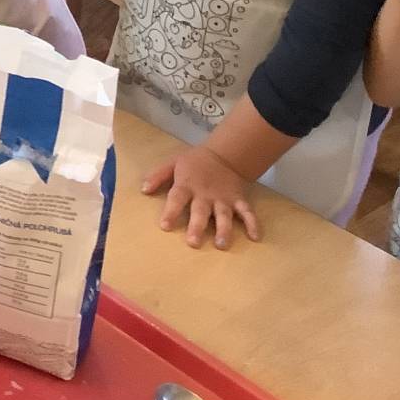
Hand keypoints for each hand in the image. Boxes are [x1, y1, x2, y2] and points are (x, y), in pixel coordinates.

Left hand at [142, 144, 261, 248]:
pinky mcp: (238, 200)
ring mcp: (223, 198)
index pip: (177, 198)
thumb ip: (158, 176)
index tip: (165, 226)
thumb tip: (144, 190)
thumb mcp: (172, 163)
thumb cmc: (194, 163)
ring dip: (223, 229)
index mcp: (187, 184)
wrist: (223, 155)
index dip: (171, 211)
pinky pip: (247, 212)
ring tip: (221, 244)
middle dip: (197, 226)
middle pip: (200, 211)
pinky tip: (255, 237)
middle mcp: (205, 194)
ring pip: (224, 215)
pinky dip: (252, 223)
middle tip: (193, 243)